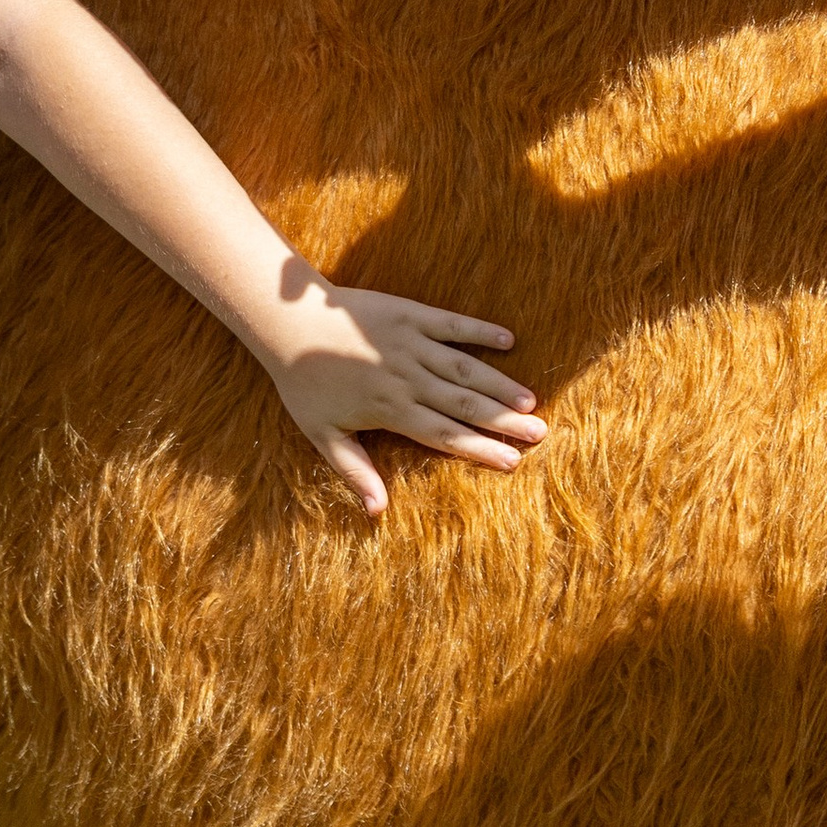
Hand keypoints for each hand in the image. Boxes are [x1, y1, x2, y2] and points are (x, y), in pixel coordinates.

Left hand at [258, 275, 540, 515]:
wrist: (286, 321)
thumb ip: (354, 471)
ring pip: (465, 368)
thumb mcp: (321, 434)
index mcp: (390, 410)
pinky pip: (451, 323)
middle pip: (464, 404)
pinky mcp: (409, 314)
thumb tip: (377, 512)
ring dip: (499, 383)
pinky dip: (480, 331)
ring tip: (531, 399)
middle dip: (504, 421)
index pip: (444, 435)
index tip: (512, 463)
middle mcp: (407, 378)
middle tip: (540, 433)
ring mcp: (410, 344)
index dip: (479, 449)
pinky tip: (508, 339)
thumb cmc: (302, 382)